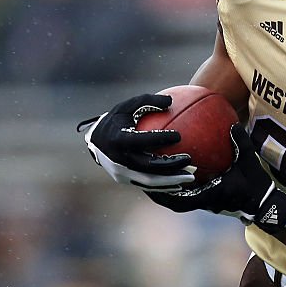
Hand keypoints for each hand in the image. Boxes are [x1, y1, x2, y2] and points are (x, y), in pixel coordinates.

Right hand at [78, 93, 194, 190]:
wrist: (95, 141)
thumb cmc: (116, 120)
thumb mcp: (127, 106)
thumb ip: (147, 101)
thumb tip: (170, 100)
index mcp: (119, 140)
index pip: (142, 141)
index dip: (161, 139)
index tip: (179, 136)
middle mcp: (119, 159)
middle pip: (149, 167)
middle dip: (171, 166)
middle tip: (189, 161)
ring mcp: (121, 173)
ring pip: (150, 181)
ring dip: (171, 181)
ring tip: (190, 178)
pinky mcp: (124, 180)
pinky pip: (147, 185)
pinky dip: (164, 186)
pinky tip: (180, 184)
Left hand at [145, 124, 285, 233]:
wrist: (264, 204)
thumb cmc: (256, 185)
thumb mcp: (249, 162)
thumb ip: (240, 143)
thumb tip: (232, 124)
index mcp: (207, 196)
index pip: (179, 196)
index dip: (161, 189)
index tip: (146, 177)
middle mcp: (201, 202)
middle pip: (169, 200)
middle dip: (153, 190)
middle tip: (137, 176)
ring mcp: (202, 203)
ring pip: (174, 199)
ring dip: (160, 189)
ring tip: (145, 175)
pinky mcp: (205, 202)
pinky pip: (185, 194)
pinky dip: (174, 186)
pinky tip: (169, 170)